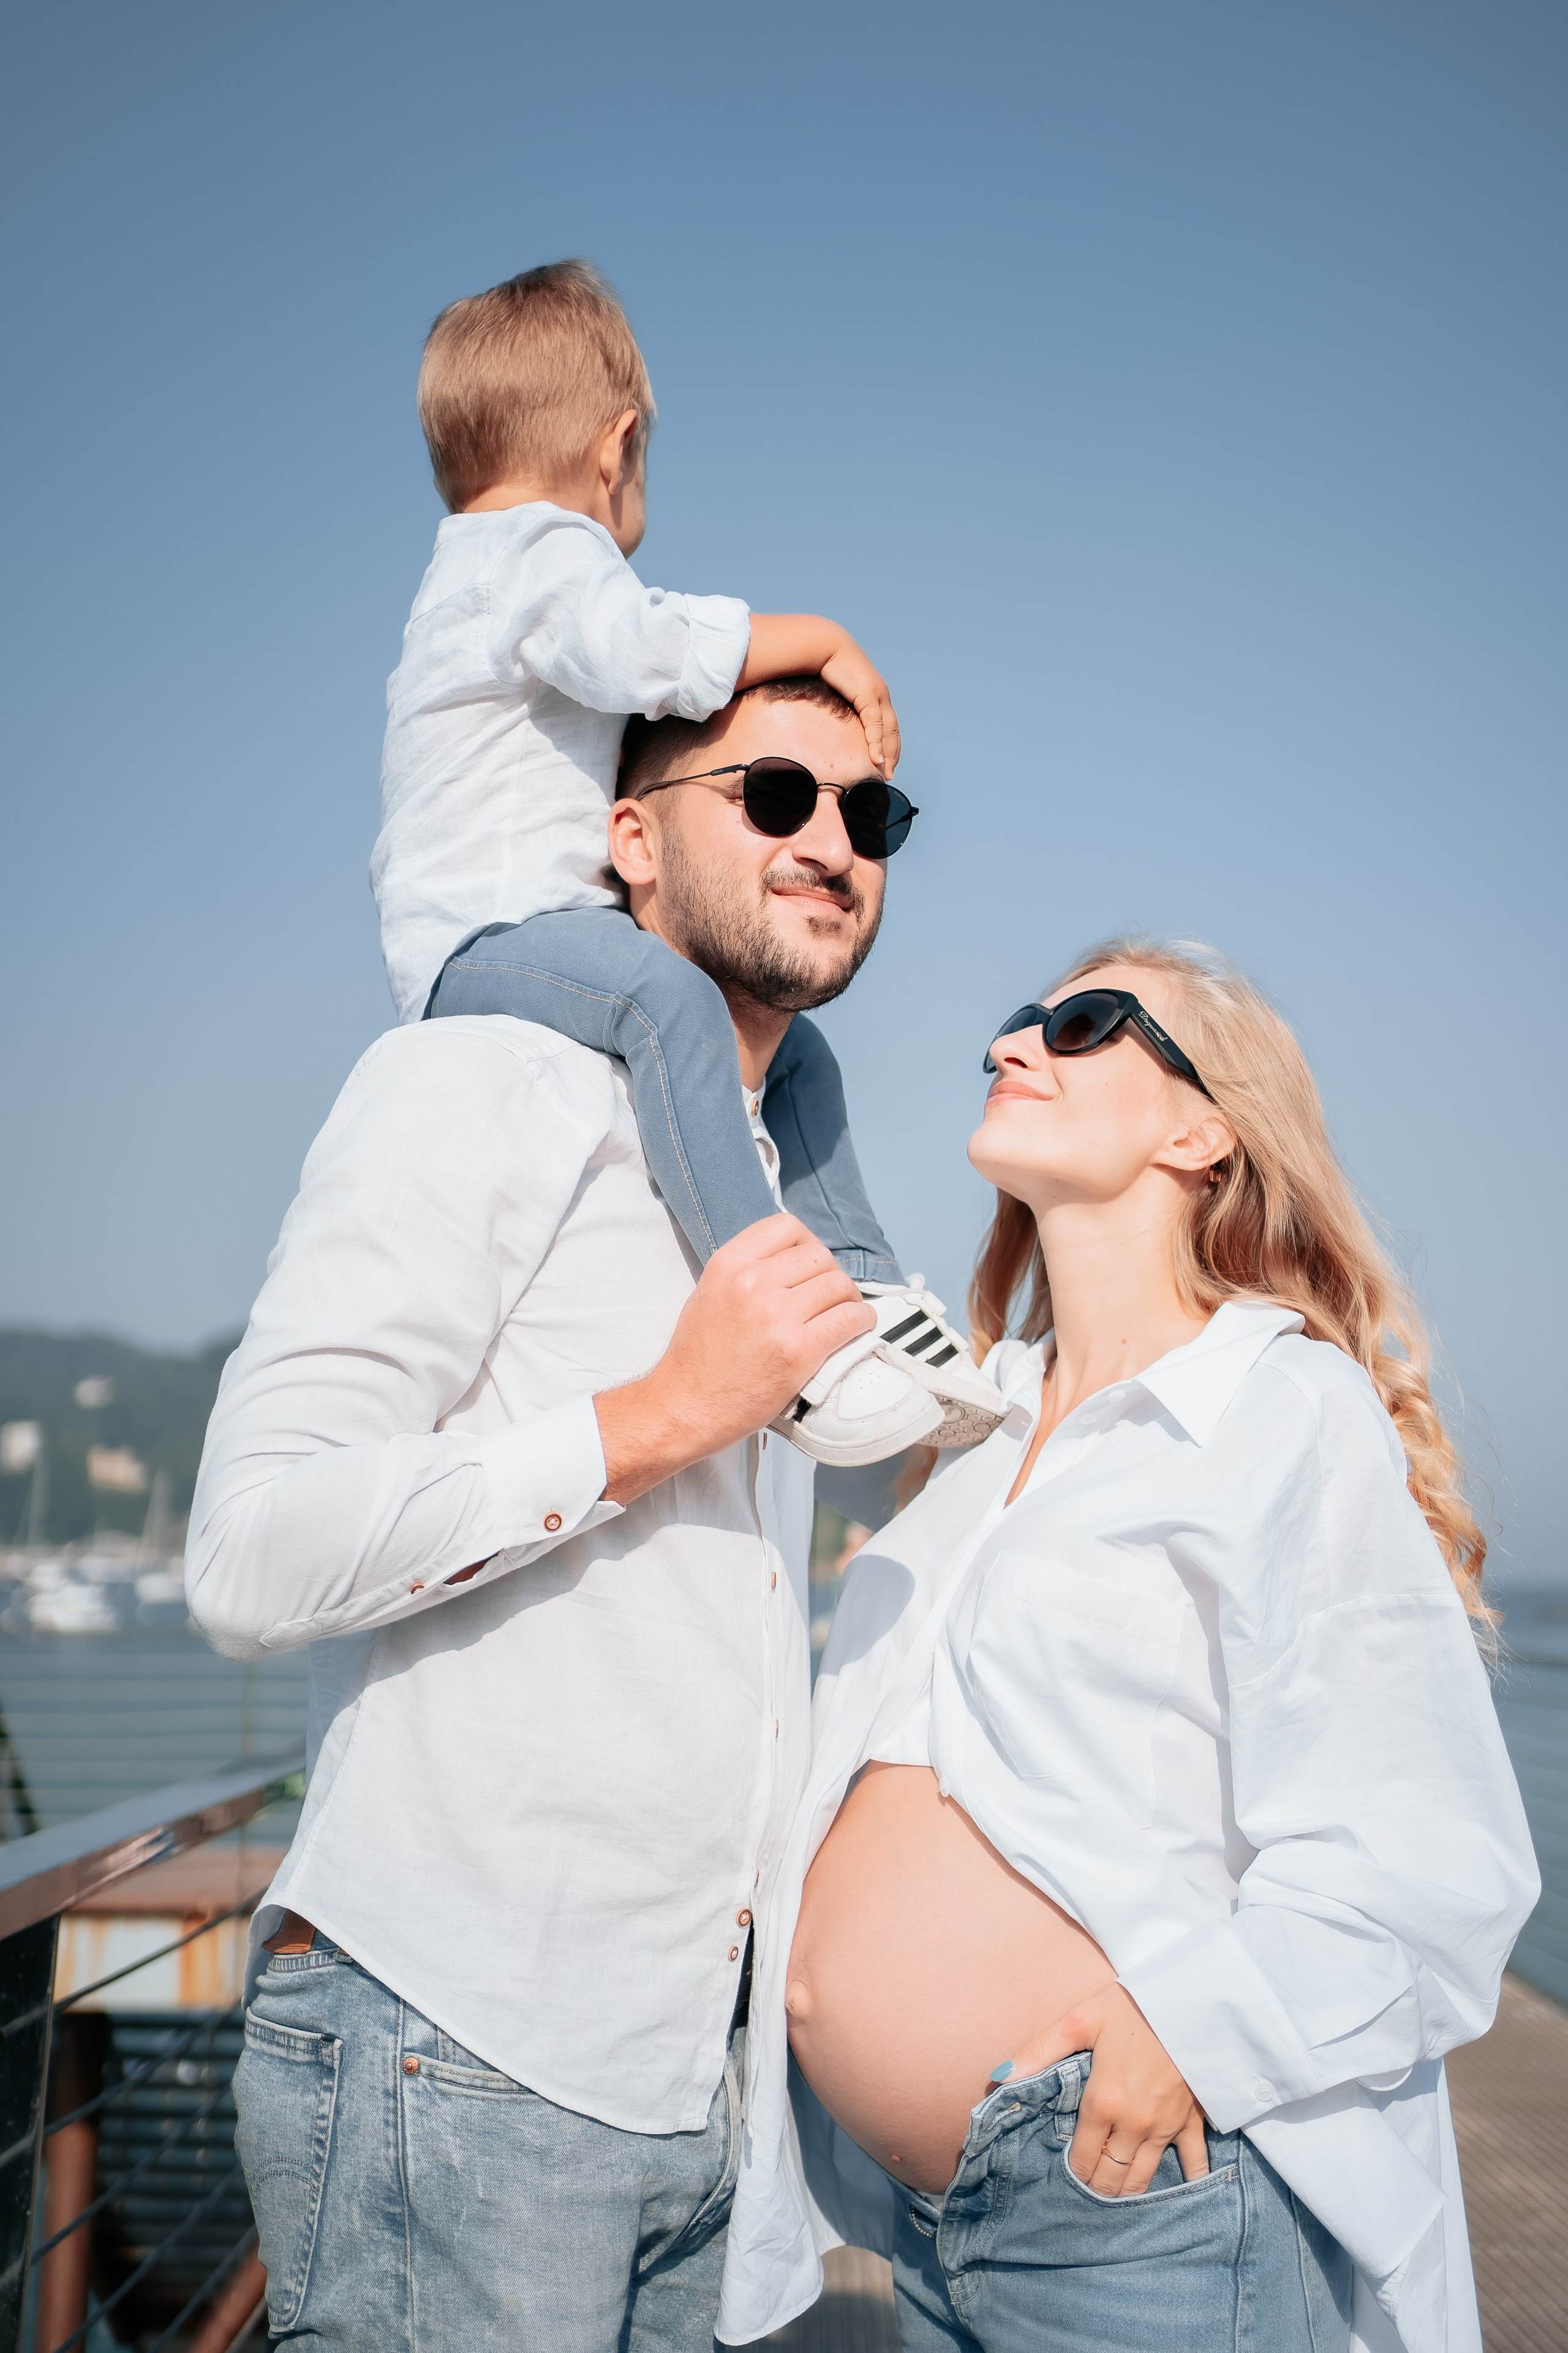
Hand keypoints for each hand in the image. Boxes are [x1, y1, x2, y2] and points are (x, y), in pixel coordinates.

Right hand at [595, 1215, 873, 1502]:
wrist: (687, 1407)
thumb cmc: (698, 1357)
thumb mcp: (709, 1293)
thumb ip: (746, 1270)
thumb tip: (791, 1261)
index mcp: (728, 1264)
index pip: (787, 1227)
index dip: (807, 1243)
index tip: (810, 1265)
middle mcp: (753, 1283)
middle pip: (819, 1256)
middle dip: (830, 1275)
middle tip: (829, 1297)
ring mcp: (777, 1316)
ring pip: (839, 1285)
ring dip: (849, 1299)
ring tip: (843, 1313)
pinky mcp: (798, 1350)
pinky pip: (849, 1320)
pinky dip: (861, 1322)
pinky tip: (856, 1328)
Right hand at [738, 616, 901, 776]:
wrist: (821, 645)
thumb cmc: (820, 664)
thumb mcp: (830, 689)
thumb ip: (831, 704)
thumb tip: (819, 716)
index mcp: (873, 693)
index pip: (887, 723)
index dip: (887, 743)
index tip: (885, 761)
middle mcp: (879, 694)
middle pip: (892, 730)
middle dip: (892, 753)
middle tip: (889, 775)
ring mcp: (876, 694)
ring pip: (888, 730)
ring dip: (888, 753)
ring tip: (885, 773)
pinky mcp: (868, 695)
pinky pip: (875, 724)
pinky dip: (876, 743)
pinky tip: (876, 760)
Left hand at [997, 1984, 1207, 2195]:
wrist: (1191, 1998)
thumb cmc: (1133, 2006)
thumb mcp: (1081, 2020)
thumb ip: (1040, 2050)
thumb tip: (1001, 2076)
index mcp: (1103, 2102)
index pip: (1082, 2160)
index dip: (1072, 2172)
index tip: (1065, 2173)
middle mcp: (1134, 2124)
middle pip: (1110, 2178)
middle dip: (1095, 2186)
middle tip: (1086, 2185)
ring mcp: (1166, 2127)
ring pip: (1142, 2181)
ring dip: (1126, 2191)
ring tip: (1113, 2190)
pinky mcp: (1193, 2122)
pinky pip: (1195, 2165)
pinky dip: (1187, 2181)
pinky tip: (1175, 2190)